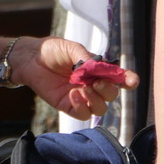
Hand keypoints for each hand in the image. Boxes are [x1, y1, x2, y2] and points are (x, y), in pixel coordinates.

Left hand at [12, 38, 137, 119]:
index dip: (128, 80)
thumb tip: (97, 69)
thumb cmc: (53, 51)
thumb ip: (86, 58)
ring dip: (96, 100)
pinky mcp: (68, 105)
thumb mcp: (72, 48)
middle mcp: (93, 85)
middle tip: (96, 82)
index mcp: (98, 70)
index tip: (132, 81)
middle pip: (111, 95)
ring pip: (100, 108)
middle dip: (108, 90)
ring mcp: (82, 97)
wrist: (31, 59)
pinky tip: (73, 95)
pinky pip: (83, 114)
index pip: (118, 78)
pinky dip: (82, 107)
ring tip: (83, 88)